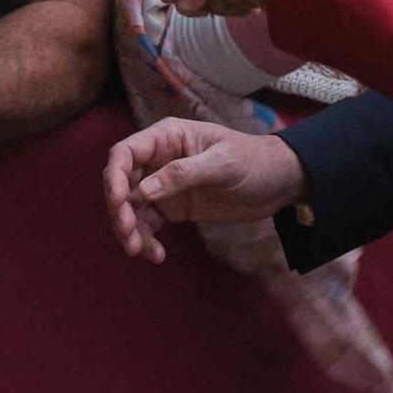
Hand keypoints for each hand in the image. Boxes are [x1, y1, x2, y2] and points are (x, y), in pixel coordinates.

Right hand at [103, 118, 308, 264]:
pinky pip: (148, 223)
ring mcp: (164, 184)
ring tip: (139, 251)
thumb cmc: (253, 161)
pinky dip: (146, 239)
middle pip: (122, 182)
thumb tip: (142, 191)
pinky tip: (156, 255)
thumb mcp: (222, 163)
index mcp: (167, 137)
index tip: (117, 203)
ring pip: (131, 206)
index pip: (126, 153)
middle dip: (118, 209)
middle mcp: (159, 159)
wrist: (278, 183)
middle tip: (128, 235)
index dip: (114, 176)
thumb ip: (183, 173)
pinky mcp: (173, 206)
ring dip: (128, 229)